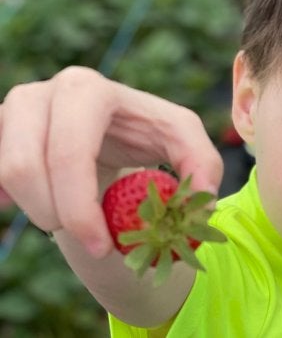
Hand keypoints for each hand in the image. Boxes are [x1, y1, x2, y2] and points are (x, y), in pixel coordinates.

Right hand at [0, 66, 222, 257]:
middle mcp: (43, 93)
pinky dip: (9, 198)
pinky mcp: (0, 129)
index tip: (101, 247)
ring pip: (5, 172)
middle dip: (56, 214)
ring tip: (74, 217)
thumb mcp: (185, 141)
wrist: (114, 127)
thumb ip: (204, 166)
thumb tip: (201, 203)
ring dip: (39, 210)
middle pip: (25, 165)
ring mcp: (14, 109)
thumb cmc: (150, 132)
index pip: (70, 154)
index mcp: (88, 91)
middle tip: (90, 239)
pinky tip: (31, 204)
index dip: (80, 208)